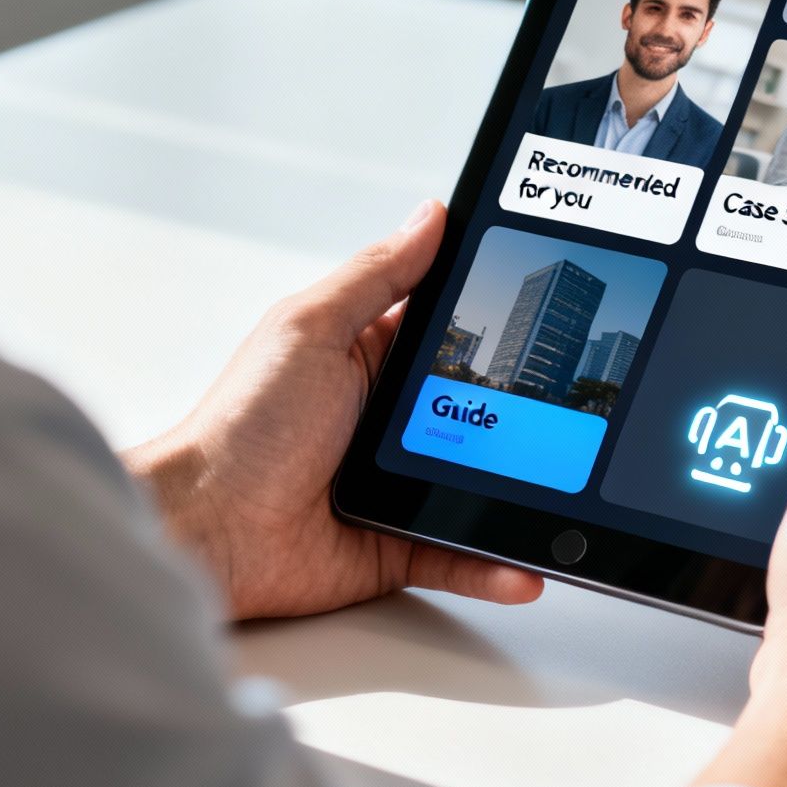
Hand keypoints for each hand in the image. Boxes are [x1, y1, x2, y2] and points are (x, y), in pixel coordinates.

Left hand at [126, 201, 544, 620]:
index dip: (491, 322)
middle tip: (579, 417)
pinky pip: (457, 557)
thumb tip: (430, 216)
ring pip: (478, 487)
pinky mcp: (394, 546)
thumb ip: (375, 274)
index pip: (443, 330)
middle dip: (522, 415)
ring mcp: (394, 485)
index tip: (544, 316)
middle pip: (475, 412)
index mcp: (365, 359)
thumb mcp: (310, 329)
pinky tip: (527, 570)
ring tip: (571, 500)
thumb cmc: (241, 427)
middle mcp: (385, 422)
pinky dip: (494, 568)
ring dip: (521, 496)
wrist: (207, 529)